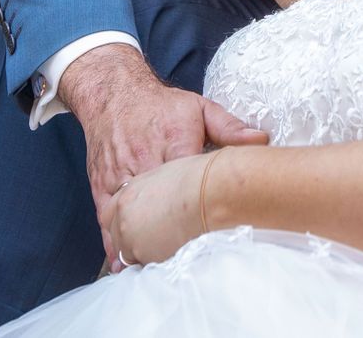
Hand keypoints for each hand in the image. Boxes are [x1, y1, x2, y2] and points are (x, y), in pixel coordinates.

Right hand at [58, 44, 266, 268]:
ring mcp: (119, 174)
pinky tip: (121, 261)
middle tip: (185, 260)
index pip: (188, 181)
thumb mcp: (199, 108)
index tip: (211, 231)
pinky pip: (105, 215)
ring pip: (129, 215)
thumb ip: (230, 127)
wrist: (113, 93)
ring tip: (151, 269)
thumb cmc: (162, 105)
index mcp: (174, 142)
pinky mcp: (101, 183)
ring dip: (139, 243)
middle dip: (170, 233)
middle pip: (158, 204)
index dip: (200, 208)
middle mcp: (144, 160)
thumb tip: (261, 140)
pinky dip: (112, 240)